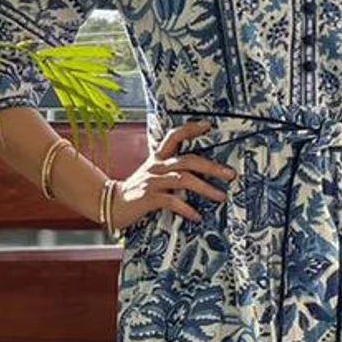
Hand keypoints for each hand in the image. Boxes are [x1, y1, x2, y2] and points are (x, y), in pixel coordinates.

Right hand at [113, 119, 236, 227]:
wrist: (111, 204)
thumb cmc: (136, 191)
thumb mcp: (152, 174)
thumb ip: (170, 170)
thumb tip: (197, 174)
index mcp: (158, 158)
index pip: (174, 136)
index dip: (190, 129)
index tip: (208, 125)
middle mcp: (156, 166)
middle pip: (188, 160)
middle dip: (212, 167)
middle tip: (230, 174)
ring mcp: (152, 181)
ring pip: (183, 180)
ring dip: (205, 188)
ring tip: (220, 197)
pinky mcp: (148, 197)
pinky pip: (171, 201)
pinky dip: (186, 208)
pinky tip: (196, 216)